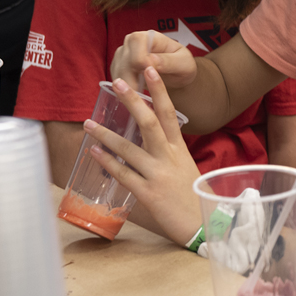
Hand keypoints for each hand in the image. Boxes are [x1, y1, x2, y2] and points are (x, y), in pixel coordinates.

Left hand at [86, 67, 201, 246]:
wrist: (206, 225)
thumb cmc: (195, 196)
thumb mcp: (186, 168)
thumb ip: (170, 152)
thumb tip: (152, 138)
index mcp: (180, 150)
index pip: (170, 114)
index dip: (160, 91)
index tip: (150, 70)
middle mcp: (169, 158)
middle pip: (150, 123)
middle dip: (133, 101)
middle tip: (118, 82)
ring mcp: (158, 175)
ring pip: (130, 148)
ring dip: (106, 135)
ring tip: (89, 123)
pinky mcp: (148, 194)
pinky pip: (124, 174)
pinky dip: (108, 162)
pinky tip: (95, 153)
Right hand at [109, 30, 197, 90]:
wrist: (177, 72)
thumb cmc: (181, 64)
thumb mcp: (184, 63)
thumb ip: (169, 61)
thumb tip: (151, 60)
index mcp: (148, 37)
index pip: (137, 53)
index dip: (143, 68)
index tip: (152, 78)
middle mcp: (131, 42)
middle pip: (124, 65)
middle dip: (133, 83)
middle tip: (145, 97)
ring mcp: (122, 54)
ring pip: (118, 73)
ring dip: (127, 89)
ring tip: (141, 98)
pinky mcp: (118, 66)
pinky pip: (116, 79)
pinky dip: (123, 90)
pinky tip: (135, 95)